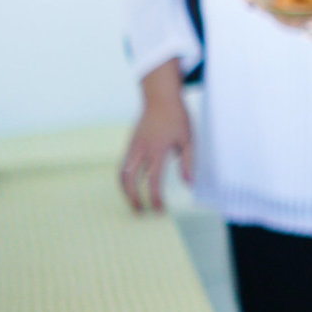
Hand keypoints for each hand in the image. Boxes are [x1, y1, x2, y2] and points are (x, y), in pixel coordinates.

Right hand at [119, 63, 193, 211]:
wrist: (160, 98)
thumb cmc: (177, 118)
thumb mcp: (188, 139)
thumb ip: (187, 162)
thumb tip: (189, 184)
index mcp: (157, 150)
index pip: (153, 180)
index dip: (155, 198)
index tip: (159, 210)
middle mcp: (141, 149)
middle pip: (130, 180)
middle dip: (133, 199)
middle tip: (141, 213)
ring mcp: (132, 146)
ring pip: (122, 173)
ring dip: (125, 191)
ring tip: (134, 203)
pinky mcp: (129, 144)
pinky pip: (122, 165)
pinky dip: (124, 180)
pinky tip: (131, 188)